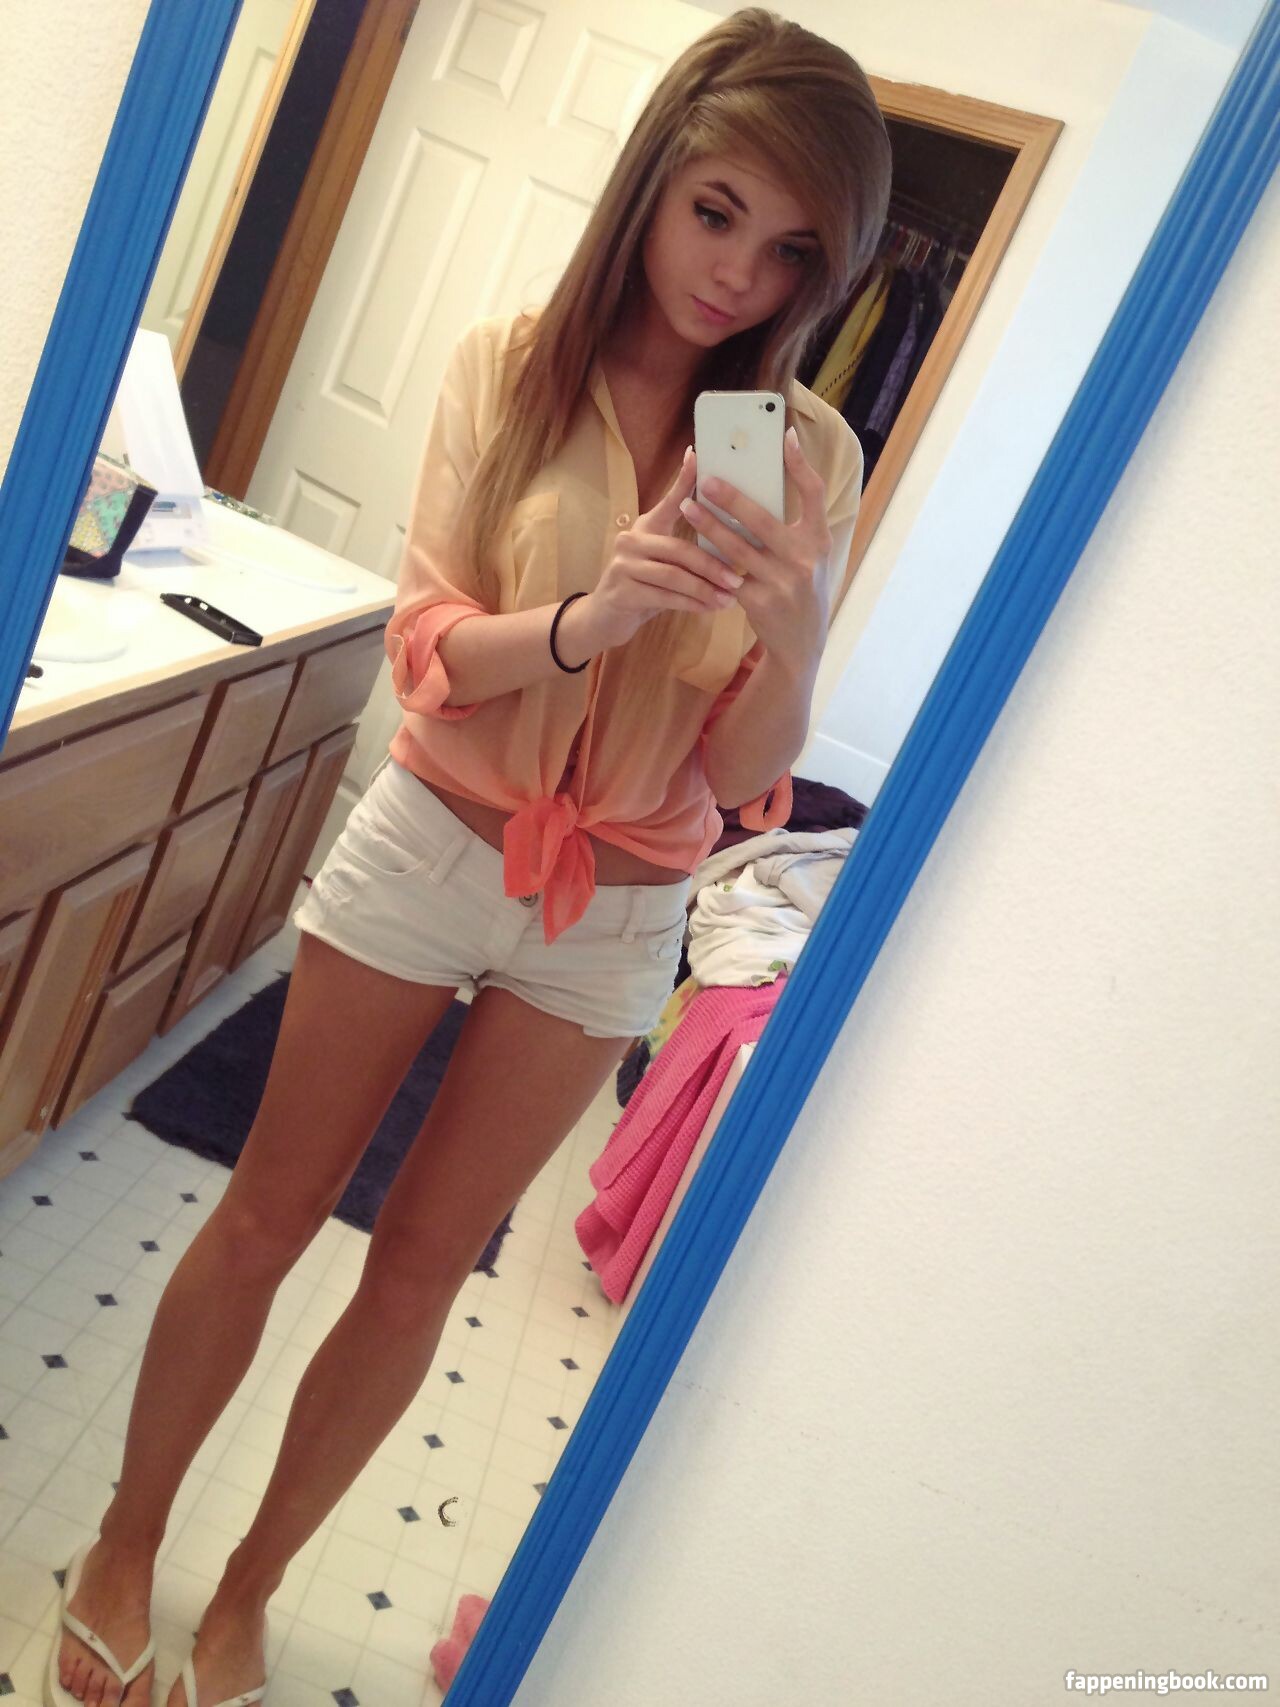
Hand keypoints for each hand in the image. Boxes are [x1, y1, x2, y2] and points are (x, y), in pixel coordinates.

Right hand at [586, 447, 749, 645]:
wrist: (605, 617)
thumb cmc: (644, 587)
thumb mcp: (663, 563)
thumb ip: (685, 550)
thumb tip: (729, 538)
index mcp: (646, 527)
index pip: (668, 500)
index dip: (683, 479)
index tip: (697, 455)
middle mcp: (632, 540)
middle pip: (679, 548)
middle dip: (712, 565)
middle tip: (738, 578)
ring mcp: (624, 565)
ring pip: (674, 576)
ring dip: (705, 589)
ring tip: (729, 598)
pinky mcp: (622, 592)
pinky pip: (664, 597)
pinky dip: (690, 604)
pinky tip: (709, 609)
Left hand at [676, 425, 831, 671]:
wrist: (801, 643)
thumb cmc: (799, 588)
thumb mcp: (808, 557)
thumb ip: (791, 527)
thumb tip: (760, 485)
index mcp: (819, 540)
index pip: (814, 493)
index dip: (800, 464)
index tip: (785, 437)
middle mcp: (804, 559)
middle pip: (762, 519)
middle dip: (731, 497)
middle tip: (706, 479)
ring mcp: (781, 582)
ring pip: (736, 547)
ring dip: (708, 525)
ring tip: (687, 506)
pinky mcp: (759, 602)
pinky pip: (726, 574)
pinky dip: (708, 559)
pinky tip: (689, 545)